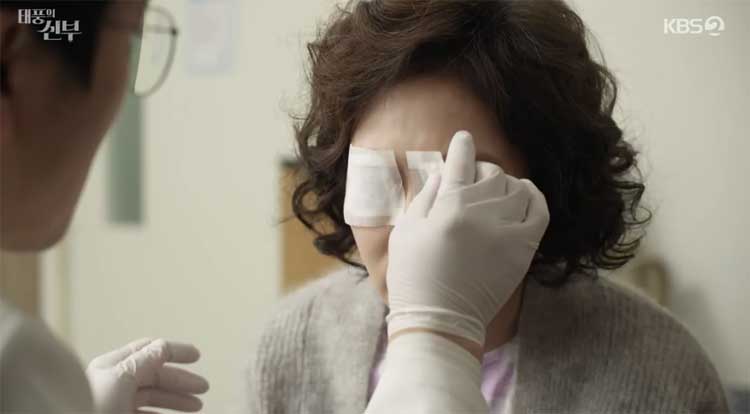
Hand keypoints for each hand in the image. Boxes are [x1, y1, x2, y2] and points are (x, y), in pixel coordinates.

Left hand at [86, 338, 208, 412]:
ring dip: (176, 400)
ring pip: (152, 397)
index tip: (197, 355)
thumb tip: (165, 345)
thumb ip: (146, 360)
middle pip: (155, 376)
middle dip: (181, 381)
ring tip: (196, 407)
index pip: (149, 350)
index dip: (175, 351)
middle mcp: (113, 383)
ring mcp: (114, 403)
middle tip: (203, 388)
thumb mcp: (122, 378)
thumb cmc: (91, 407)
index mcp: (112, 366)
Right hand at [386, 130, 549, 346]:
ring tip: (495, 193)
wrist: (440, 319)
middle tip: (472, 183)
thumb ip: (423, 198)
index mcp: (448, 206)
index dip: (462, 146)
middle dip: (481, 172)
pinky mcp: (522, 250)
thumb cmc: (413, 276)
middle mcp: (480, 212)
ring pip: (516, 188)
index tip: (464, 138)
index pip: (460, 162)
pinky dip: (535, 198)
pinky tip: (525, 195)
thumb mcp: (405, 232)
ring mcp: (505, 230)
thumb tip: (440, 174)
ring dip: (505, 185)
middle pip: (491, 174)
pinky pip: (539, 212)